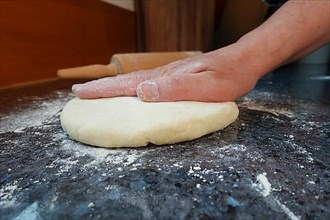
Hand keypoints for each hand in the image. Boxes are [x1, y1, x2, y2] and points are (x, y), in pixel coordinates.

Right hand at [72, 45, 261, 101]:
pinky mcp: (176, 77)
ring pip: (134, 82)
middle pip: (126, 82)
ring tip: (97, 92)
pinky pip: (147, 84)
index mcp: (166, 79)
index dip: (104, 89)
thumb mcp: (207, 86)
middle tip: (79, 91)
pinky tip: (131, 91)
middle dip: (101, 87)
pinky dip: (131, 88)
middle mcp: (163, 76)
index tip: (81, 92)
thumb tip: (142, 91)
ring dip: (113, 87)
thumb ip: (177, 89)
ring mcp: (169, 75)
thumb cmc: (229, 76)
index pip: (128, 85)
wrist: (243, 61)